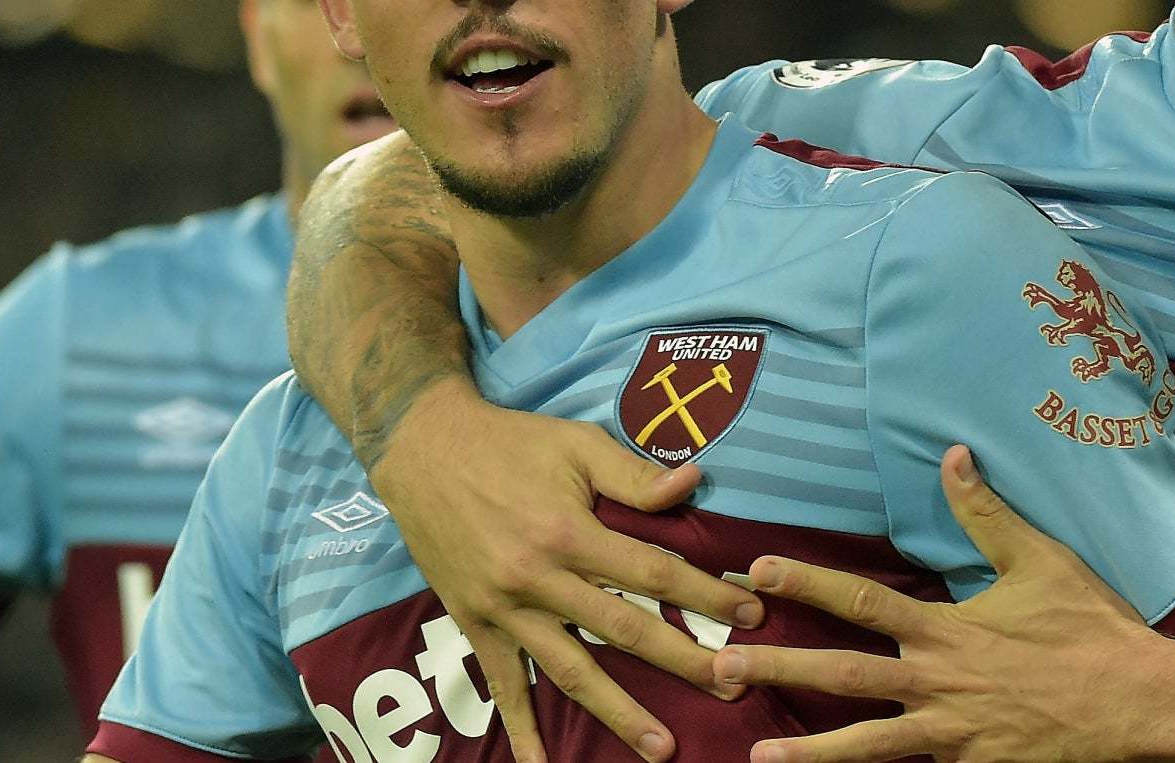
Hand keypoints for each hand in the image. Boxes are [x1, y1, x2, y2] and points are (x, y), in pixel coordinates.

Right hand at [369, 381, 764, 762]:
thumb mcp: (576, 443)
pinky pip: (502, 683)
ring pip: (571, 670)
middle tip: (733, 688)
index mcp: (570, 531)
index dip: (706, 595)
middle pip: (624, 630)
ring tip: (660, 746)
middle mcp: (539, 579)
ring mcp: (505, 608)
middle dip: (683, 661)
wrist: (423, 449)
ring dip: (619, 711)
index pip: (654, 574)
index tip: (751, 615)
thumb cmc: (511, 441)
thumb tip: (694, 483)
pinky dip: (520, 727)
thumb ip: (633, 474)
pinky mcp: (475, 623)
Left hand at [712, 445, 1174, 762]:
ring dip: (809, 752)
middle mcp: (938, 683)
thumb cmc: (1090, 625)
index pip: (859, 599)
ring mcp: (952, 736)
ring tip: (757, 758)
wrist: (1137, 703)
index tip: (755, 570)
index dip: (803, 583)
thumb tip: (953, 455)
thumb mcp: (1039, 558)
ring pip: (867, 746)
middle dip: (778, 669)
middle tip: (719, 666)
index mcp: (946, 629)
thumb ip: (986, 512)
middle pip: (842, 675)